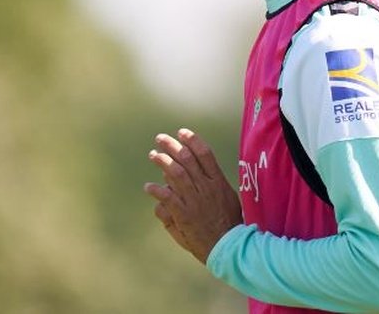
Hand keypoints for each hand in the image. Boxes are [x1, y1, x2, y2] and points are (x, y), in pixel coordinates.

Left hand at [144, 128, 242, 263]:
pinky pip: (167, 198)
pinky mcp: (184, 215)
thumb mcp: (227, 199)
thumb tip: (200, 176)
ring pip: (176, 174)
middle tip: (160, 138)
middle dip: (172, 146)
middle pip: (187, 159)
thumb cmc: (229, 223)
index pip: (205, 154)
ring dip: (163, 162)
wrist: (228, 247)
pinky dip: (156, 190)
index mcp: (218, 182)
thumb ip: (211, 185)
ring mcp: (194, 201)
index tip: (182, 132)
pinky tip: (149, 187)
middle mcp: (206, 187)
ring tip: (153, 154)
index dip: (193, 140)